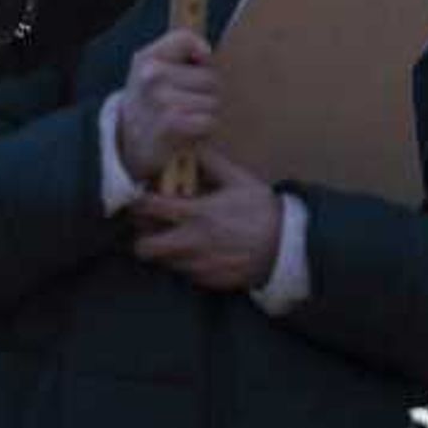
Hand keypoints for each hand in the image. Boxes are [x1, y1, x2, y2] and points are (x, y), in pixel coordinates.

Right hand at [113, 29, 218, 177]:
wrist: (131, 143)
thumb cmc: (151, 102)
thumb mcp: (153, 68)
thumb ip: (178, 48)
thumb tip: (206, 50)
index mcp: (147, 58)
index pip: (186, 39)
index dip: (200, 54)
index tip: (198, 65)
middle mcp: (152, 75)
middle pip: (210, 77)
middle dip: (208, 92)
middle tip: (189, 103)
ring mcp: (161, 99)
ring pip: (213, 101)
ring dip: (207, 114)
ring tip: (188, 118)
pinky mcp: (171, 124)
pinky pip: (208, 121)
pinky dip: (204, 130)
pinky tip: (189, 132)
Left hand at [131, 155, 283, 293]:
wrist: (288, 248)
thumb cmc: (263, 211)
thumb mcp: (239, 180)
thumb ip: (211, 162)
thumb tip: (190, 146)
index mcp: (197, 214)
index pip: (149, 209)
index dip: (138, 203)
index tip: (142, 199)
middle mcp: (192, 243)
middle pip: (144, 248)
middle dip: (142, 237)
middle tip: (151, 227)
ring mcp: (200, 266)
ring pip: (163, 263)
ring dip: (163, 251)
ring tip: (175, 238)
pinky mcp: (209, 282)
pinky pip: (184, 274)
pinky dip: (184, 263)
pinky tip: (197, 251)